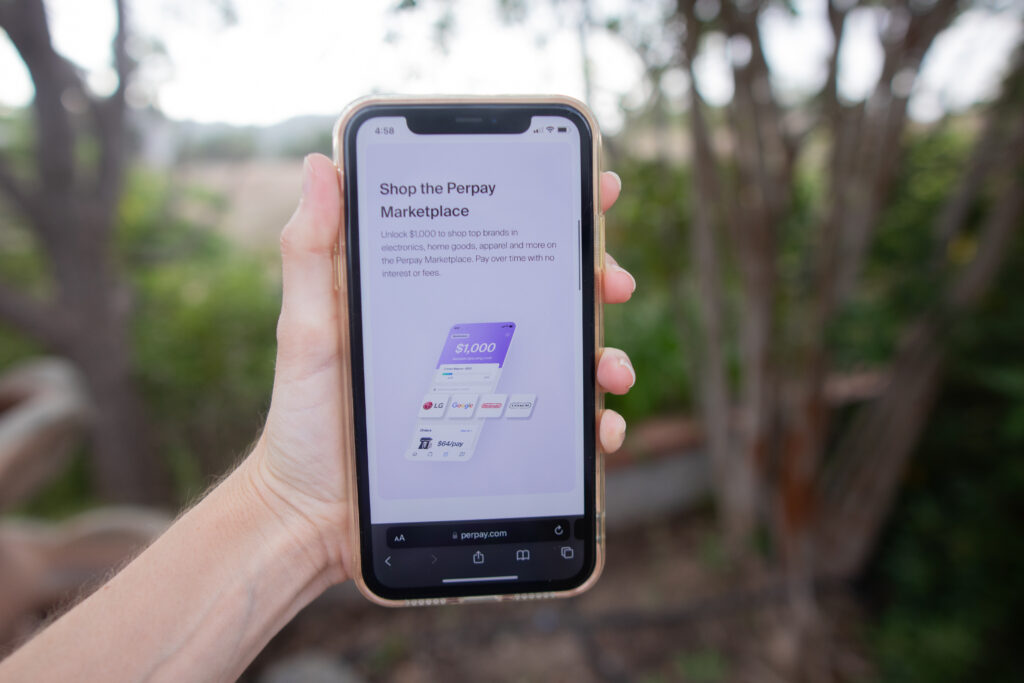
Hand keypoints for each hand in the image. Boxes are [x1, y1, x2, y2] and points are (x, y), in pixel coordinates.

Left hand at [246, 154, 636, 582]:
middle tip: (612, 281)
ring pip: (568, 359)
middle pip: (550, 294)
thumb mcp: (308, 331)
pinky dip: (594, 425)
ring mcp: (492, 391)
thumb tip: (321, 166)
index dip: (552, 209)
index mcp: (435, 299)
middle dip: (595, 279)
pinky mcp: (502, 441)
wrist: (311, 516)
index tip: (595, 187)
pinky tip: (600, 430)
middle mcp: (471, 339)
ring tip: (610, 368)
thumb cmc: (304, 419)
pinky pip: (562, 426)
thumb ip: (312, 252)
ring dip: (606, 355)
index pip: (499, 240)